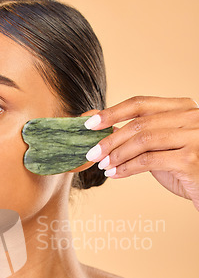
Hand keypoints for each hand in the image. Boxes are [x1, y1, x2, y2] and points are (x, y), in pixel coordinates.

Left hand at [82, 97, 198, 210]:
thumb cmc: (184, 166)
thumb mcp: (160, 145)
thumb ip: (136, 132)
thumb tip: (96, 121)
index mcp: (183, 108)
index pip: (141, 103)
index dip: (112, 112)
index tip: (90, 123)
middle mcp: (191, 117)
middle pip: (139, 124)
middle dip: (110, 139)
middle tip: (91, 153)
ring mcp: (193, 137)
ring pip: (143, 141)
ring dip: (117, 155)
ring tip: (103, 165)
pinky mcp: (190, 159)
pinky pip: (148, 161)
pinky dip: (127, 168)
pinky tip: (115, 174)